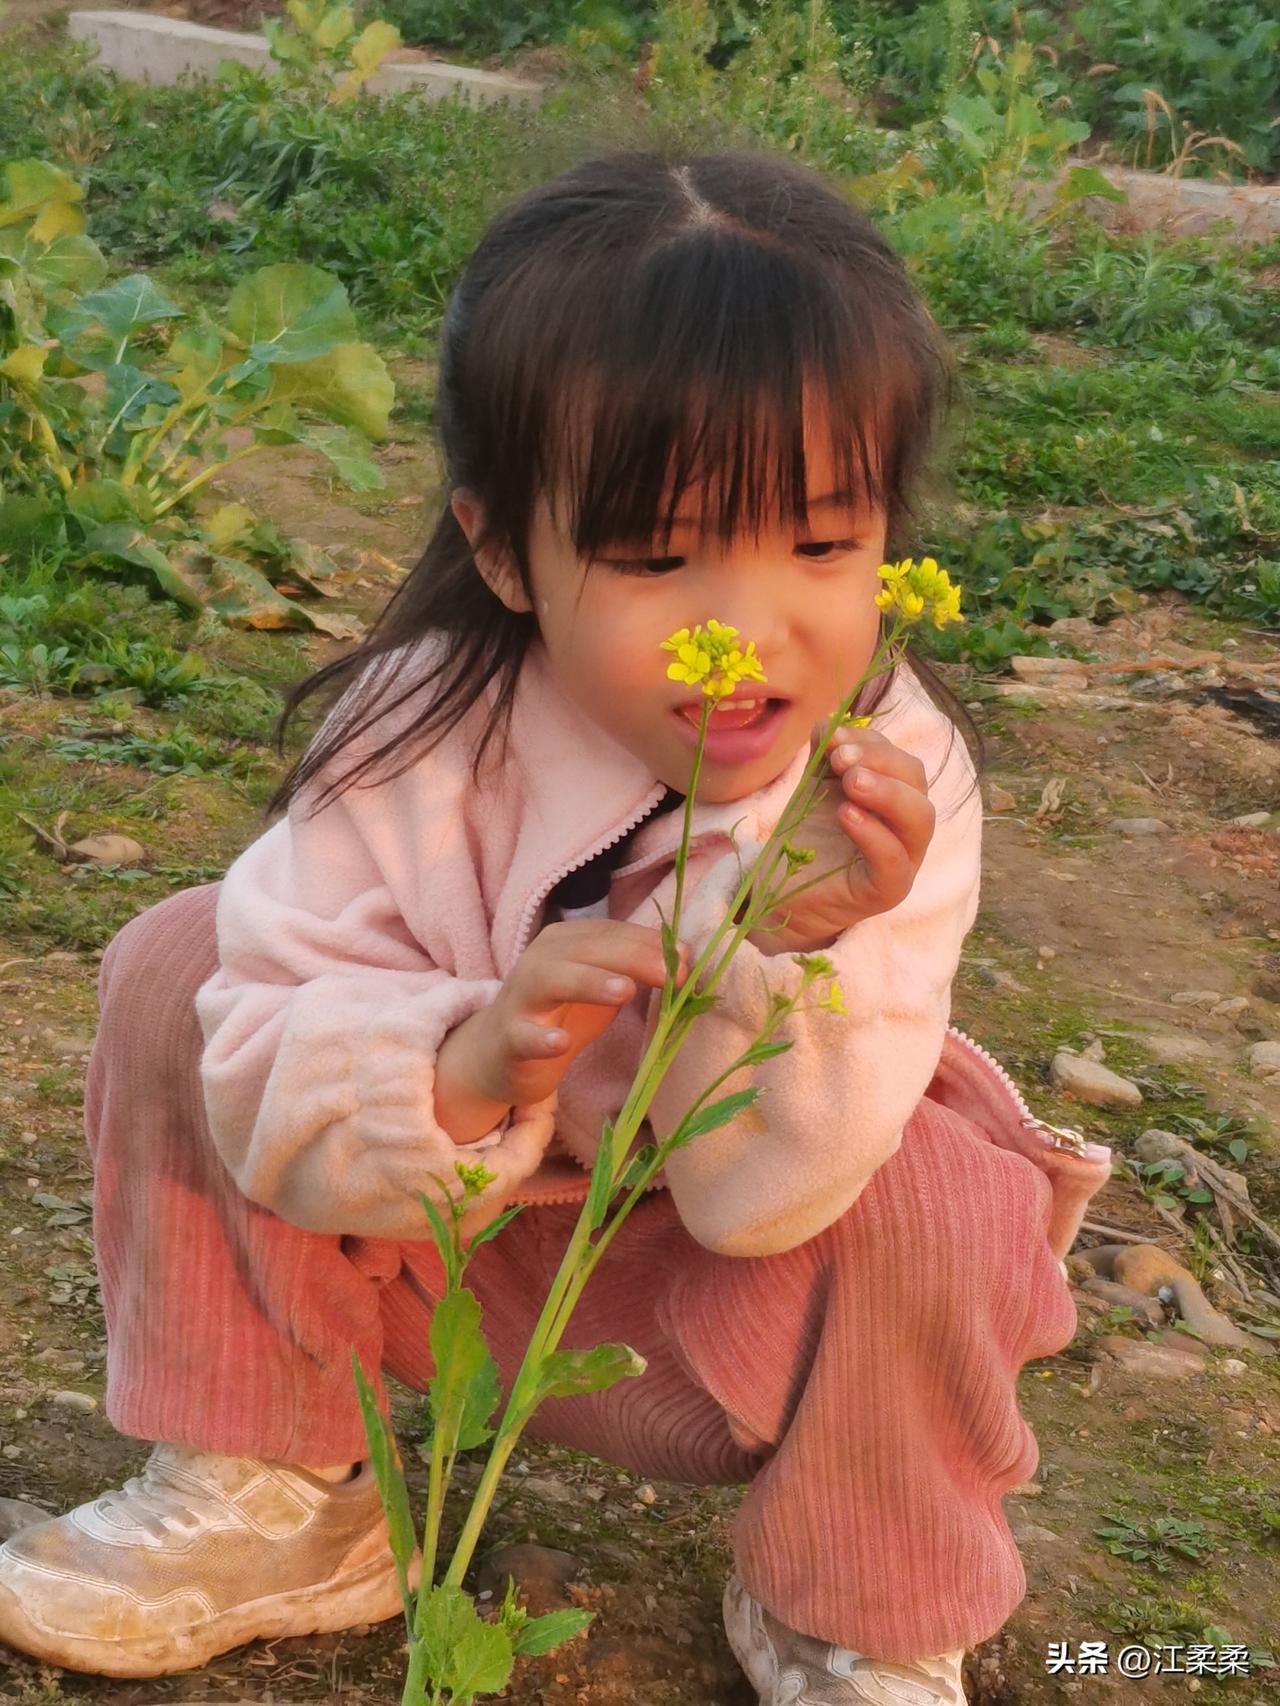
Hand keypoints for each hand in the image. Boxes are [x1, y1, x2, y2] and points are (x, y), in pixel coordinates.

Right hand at [473, 919, 690, 1107]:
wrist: (499, 1055)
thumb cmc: (558, 1015)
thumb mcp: (599, 987)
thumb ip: (634, 969)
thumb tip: (684, 957)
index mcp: (564, 943)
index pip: (608, 933)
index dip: (647, 942)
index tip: (686, 957)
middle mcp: (539, 962)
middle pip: (584, 950)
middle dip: (631, 957)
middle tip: (671, 973)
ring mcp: (521, 1000)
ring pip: (549, 980)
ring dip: (588, 982)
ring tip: (625, 991)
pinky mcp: (508, 1040)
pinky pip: (521, 1037)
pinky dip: (540, 1038)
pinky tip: (561, 1043)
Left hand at [744, 722, 936, 954]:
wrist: (780, 892)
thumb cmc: (806, 839)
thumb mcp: (814, 787)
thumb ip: (825, 755)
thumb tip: (831, 722)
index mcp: (894, 798)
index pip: (900, 761)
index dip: (872, 742)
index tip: (834, 736)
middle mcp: (906, 828)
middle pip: (917, 784)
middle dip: (881, 762)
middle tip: (841, 759)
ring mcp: (903, 861)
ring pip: (920, 820)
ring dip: (887, 792)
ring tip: (850, 781)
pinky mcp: (886, 891)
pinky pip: (894, 862)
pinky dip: (874, 834)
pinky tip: (846, 815)